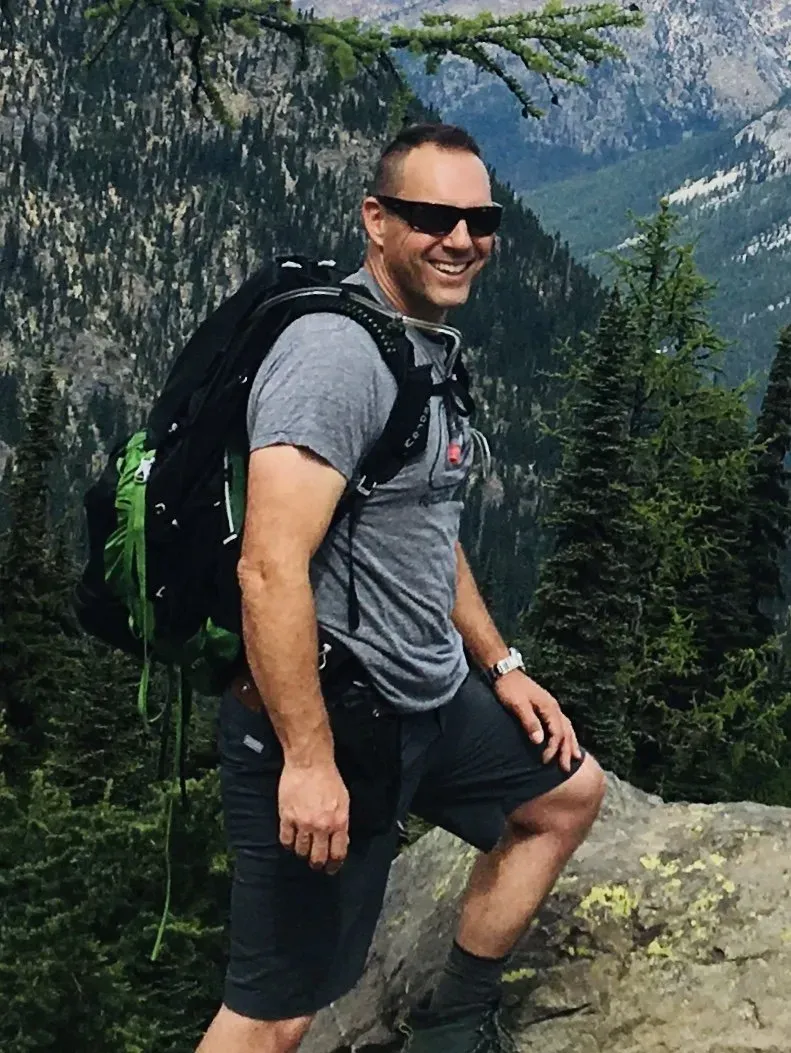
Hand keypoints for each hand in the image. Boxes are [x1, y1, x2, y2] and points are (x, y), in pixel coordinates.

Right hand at [278, 758, 349, 874]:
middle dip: (317, 863)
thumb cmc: (328, 778)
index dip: (334, 865)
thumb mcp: (344, 801)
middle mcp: (321, 826)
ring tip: (303, 850)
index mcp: (339, 822)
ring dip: (302, 853)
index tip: (331, 869)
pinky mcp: (287, 817)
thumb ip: (342, 823)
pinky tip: (291, 841)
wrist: (310, 762)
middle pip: (318, 857)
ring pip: (301, 851)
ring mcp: (303, 823)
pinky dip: (288, 844)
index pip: (338, 853)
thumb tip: (341, 840)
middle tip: (315, 863)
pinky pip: (286, 840)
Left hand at [494, 670, 581, 772]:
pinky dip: (567, 734)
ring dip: (571, 743)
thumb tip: (540, 741)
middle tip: (565, 769)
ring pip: (567, 727)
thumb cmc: (509, 688)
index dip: (553, 749)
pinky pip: (562, 723)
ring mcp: (551, 706)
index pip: (557, 733)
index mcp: (549, 707)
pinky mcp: (546, 706)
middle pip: (566, 732)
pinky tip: (566, 740)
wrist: (504, 671)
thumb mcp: (517, 705)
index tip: (544, 761)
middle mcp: (554, 707)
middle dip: (566, 751)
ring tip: (575, 758)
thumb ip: (529, 722)